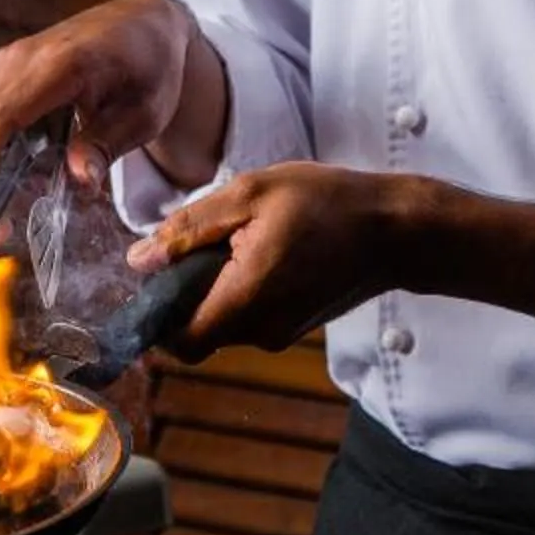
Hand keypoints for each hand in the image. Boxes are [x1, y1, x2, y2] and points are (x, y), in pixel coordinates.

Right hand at [0, 0, 222, 206]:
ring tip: (3, 217)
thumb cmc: (151, 68)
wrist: (145, 22)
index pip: (6, 115)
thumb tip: (79, 181)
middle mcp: (25, 57)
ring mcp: (12, 60)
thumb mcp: (145, 114)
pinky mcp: (8, 69)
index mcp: (61, 64)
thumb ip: (108, 145)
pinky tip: (11, 184)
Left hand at [128, 163, 424, 360]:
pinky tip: (264, 249)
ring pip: (222, 323)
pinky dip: (242, 289)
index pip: (177, 341)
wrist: (395, 230)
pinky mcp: (294, 327)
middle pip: (196, 332)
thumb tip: (139, 260)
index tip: (157, 275)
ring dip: (215, 288)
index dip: (155, 316)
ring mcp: (280, 333)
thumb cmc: (327, 202)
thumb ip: (190, 229)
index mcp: (245, 299)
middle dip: (186, 293)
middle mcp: (261, 330)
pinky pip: (249, 317)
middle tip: (204, 241)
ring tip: (243, 237)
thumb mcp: (250, 194)